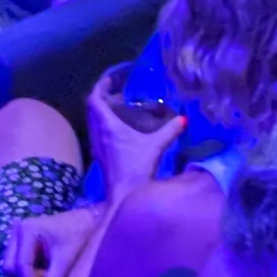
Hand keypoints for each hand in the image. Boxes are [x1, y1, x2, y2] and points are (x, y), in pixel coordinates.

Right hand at [2, 205, 103, 276]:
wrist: (83, 221)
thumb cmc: (76, 237)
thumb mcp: (65, 261)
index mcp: (27, 230)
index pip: (22, 265)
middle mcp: (17, 231)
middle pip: (12, 267)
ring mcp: (16, 236)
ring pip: (13, 268)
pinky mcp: (19, 243)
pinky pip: (18, 265)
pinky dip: (30, 273)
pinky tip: (45, 272)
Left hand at [87, 67, 181, 195]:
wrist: (123, 196)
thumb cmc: (136, 168)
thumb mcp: (155, 146)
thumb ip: (169, 131)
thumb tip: (183, 119)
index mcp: (107, 126)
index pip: (95, 99)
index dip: (101, 86)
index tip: (110, 80)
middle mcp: (98, 133)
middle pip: (93, 108)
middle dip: (103, 97)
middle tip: (118, 92)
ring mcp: (97, 145)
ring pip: (94, 121)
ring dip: (103, 111)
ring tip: (121, 108)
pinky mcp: (100, 155)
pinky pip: (98, 132)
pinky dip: (106, 124)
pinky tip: (122, 129)